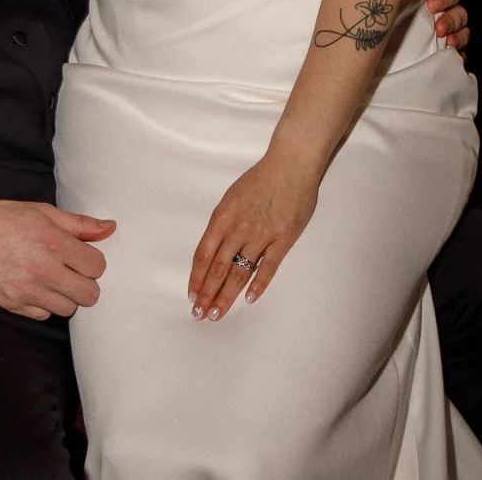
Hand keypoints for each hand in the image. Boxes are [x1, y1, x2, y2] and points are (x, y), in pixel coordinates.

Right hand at [0, 196, 114, 320]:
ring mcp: (27, 292)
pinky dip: (44, 304)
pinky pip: (44, 315)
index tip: (82, 255)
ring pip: (68, 308)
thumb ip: (78, 223)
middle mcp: (42, 271)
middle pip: (89, 294)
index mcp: (52, 243)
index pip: (97, 267)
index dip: (93, 261)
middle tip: (72, 270)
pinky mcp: (13, 305)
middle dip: (85, 282)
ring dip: (66, 295)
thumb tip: (109, 228)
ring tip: (53, 278)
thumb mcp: (41, 211)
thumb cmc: (0, 220)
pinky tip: (36, 286)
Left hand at [188, 155, 318, 320]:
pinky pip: (267, 267)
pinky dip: (258, 284)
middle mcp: (237, 229)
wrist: (289, 166)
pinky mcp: (282, 239)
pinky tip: (249, 298)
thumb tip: (214, 249)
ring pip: (239, 272)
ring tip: (218, 313)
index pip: (203, 255)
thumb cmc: (260, 180)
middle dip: (207, 294)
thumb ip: (223, 224)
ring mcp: (260, 235)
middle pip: (218, 269)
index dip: (197, 278)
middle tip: (200, 315)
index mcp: (222, 218)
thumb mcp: (231, 198)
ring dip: (227, 295)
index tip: (192, 296)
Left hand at [419, 0, 469, 54]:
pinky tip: (454, 57)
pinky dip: (459, 55)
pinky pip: (456, 54)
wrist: (365, 24)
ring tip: (448, 43)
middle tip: (439, 29)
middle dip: (452, 19)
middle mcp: (439, 10)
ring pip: (462, 31)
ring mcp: (439, 30)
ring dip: (459, 36)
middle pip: (458, 11)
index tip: (431, 6)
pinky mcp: (435, 50)